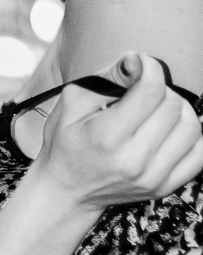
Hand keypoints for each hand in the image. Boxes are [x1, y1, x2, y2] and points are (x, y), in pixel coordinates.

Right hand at [35, 53, 202, 208]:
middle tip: (142, 89)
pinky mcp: (164, 187)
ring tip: (158, 108)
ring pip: (192, 127)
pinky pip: (198, 154)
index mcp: (106, 137)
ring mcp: (152, 178)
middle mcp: (133, 161)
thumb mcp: (72, 103)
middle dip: (160, 88)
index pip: (151, 91)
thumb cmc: (65, 143)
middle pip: (172, 106)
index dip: (149, 67)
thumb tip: (137, 61)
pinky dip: (190, 134)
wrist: (66, 192)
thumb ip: (106, 77)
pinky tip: (170, 128)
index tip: (138, 65)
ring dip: (178, 109)